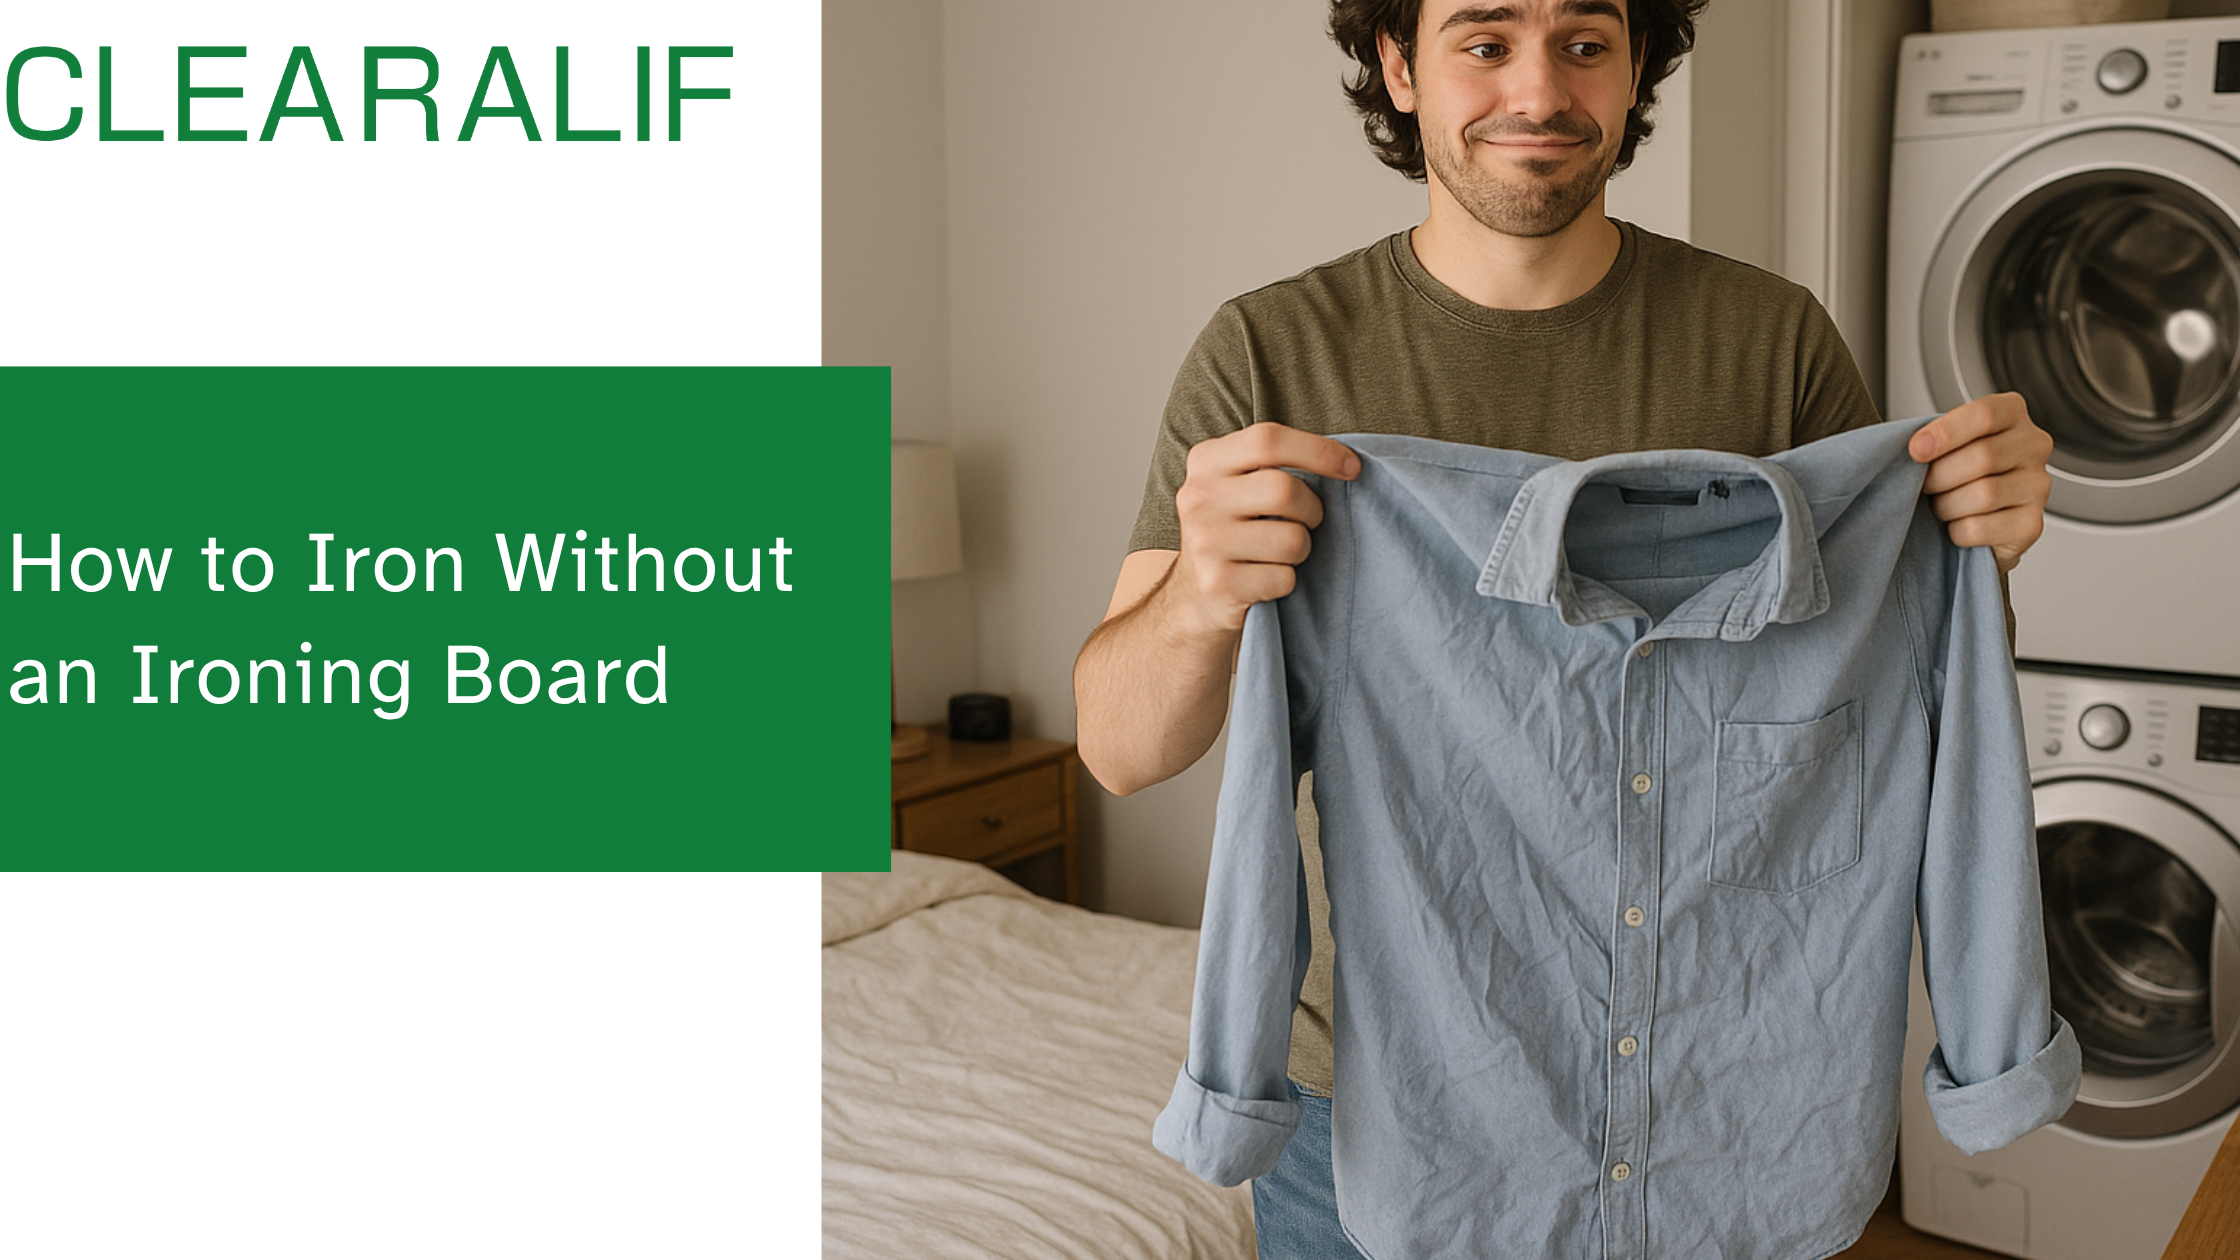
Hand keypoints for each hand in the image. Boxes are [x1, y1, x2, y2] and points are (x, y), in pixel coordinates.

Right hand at [1166, 423, 1359, 635]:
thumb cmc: (1235, 530)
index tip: (1351, 468)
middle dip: (1312, 510)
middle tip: (1306, 521)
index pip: (1268, 440)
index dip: (1318, 451)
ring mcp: (1204, 542)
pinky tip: (1265, 579)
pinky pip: (1284, 578)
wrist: (1196, 595)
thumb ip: (1276, 463)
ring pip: (1291, 539)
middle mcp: (1198, 498)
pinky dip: (1287, 581)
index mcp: (1206, 461)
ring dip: (1301, 550)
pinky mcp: (1218, 584)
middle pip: (1284, 490)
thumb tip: (1348, 462)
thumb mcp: (1239, 483)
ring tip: (1279, 553)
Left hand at [1908, 392, 2052, 572]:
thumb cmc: (1957, 472)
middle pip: (1984, 456)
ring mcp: (2038, 485)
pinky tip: (1958, 524)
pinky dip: (1957, 531)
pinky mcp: (2031, 523)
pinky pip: (1982, 527)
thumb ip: (1934, 438)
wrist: (1976, 516)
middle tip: (1925, 485)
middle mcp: (2033, 445)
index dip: (1946, 433)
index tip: (1916, 449)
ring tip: (1942, 505)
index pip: (1985, 414)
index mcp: (2011, 413)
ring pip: (1984, 494)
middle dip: (1939, 476)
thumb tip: (1916, 447)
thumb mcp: (1945, 442)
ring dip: (1946, 505)